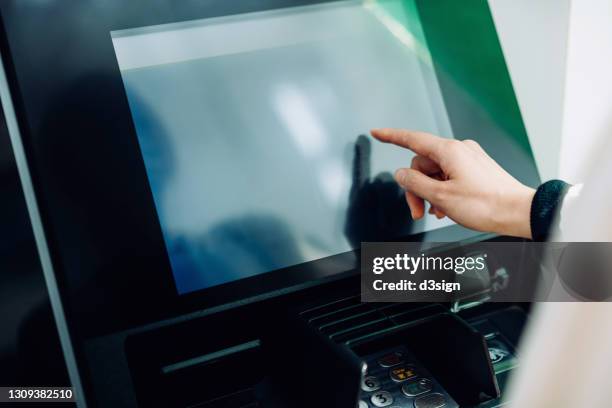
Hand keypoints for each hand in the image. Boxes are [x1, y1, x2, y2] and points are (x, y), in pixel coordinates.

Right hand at [371, 128, 534, 238]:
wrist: (518, 212)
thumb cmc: (486, 205)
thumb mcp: (441, 197)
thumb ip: (415, 184)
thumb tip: (400, 174)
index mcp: (449, 151)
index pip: (412, 139)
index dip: (391, 136)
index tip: (376, 132)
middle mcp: (460, 150)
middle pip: (422, 164)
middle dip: (416, 188)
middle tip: (418, 210)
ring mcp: (469, 159)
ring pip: (435, 172)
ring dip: (430, 193)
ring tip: (436, 212)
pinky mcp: (476, 169)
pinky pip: (449, 176)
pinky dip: (443, 191)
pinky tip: (446, 208)